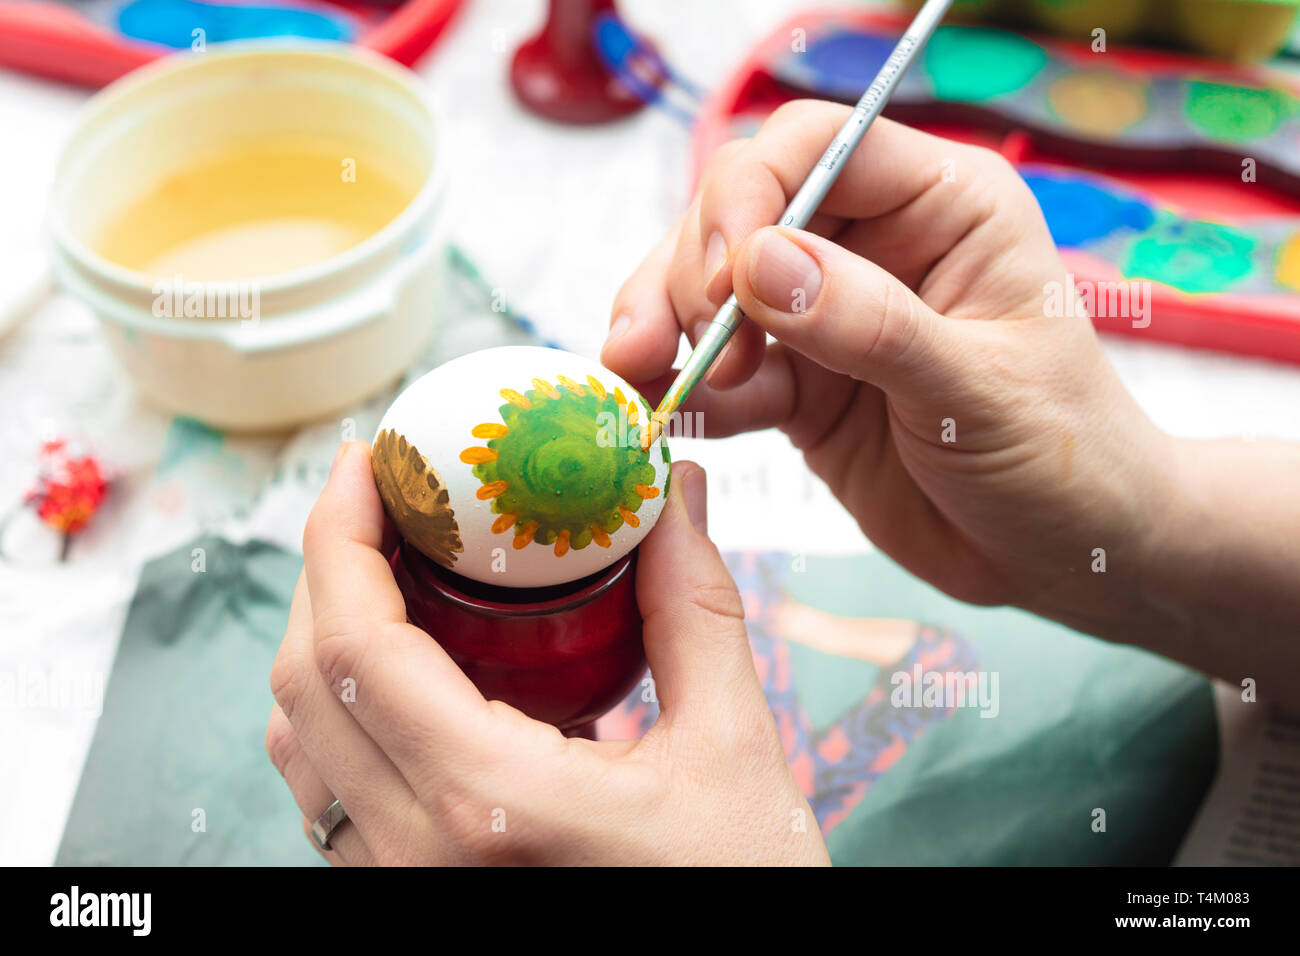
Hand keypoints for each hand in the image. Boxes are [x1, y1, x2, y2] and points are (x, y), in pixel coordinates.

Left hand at [267, 441, 828, 865]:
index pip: (356, 647)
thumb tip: (671, 494)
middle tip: (383, 500)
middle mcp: (418, 858)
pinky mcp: (413, 904)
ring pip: (305, 747)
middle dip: (326, 571)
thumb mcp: (734, 749)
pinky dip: (345, 712)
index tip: (370, 462)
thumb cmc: (742, 894)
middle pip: (305, 686)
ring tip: (389, 571)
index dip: (340, 536)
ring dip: (326, 642)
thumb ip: (693, 609)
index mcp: (488, 806)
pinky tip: (409, 671)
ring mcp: (404, 892)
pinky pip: (335, 797)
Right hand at [603, 102, 1177, 648]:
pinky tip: (666, 419)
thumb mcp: (976, 390)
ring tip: (640, 381)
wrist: (1065, 555)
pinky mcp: (800, 385)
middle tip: (676, 346)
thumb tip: (756, 266)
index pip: (815, 148)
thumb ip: (869, 325)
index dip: (749, 196)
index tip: (724, 279)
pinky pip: (720, 372)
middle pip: (740, 212)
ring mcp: (828, 316)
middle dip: (690, 271)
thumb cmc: (1062, 458)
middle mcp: (875, 245)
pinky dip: (683, 392)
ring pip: (710, 291)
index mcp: (941, 206)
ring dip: (664, 330)